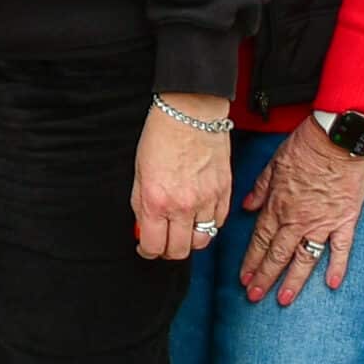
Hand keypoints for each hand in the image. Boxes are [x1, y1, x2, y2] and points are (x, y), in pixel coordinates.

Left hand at [132, 93, 231, 259]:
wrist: (190, 112)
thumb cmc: (161, 135)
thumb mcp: (139, 172)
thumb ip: (141, 204)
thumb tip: (143, 227)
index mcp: (156, 201)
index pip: (153, 246)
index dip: (147, 251)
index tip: (146, 247)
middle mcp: (182, 206)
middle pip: (179, 251)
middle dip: (168, 250)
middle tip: (163, 240)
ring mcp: (206, 201)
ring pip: (202, 241)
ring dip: (190, 240)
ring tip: (183, 229)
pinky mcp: (224, 192)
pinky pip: (218, 223)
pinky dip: (209, 225)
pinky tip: (199, 215)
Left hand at [239, 119, 363, 304]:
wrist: (338, 137)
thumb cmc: (306, 145)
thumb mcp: (274, 163)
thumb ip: (260, 188)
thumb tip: (247, 207)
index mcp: (278, 205)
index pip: (260, 240)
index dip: (251, 261)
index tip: (244, 279)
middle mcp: (297, 219)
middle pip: (277, 254)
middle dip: (264, 277)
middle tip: (255, 296)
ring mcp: (322, 222)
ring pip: (304, 258)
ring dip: (293, 281)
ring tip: (283, 299)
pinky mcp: (345, 220)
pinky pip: (341, 249)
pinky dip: (338, 267)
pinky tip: (332, 285)